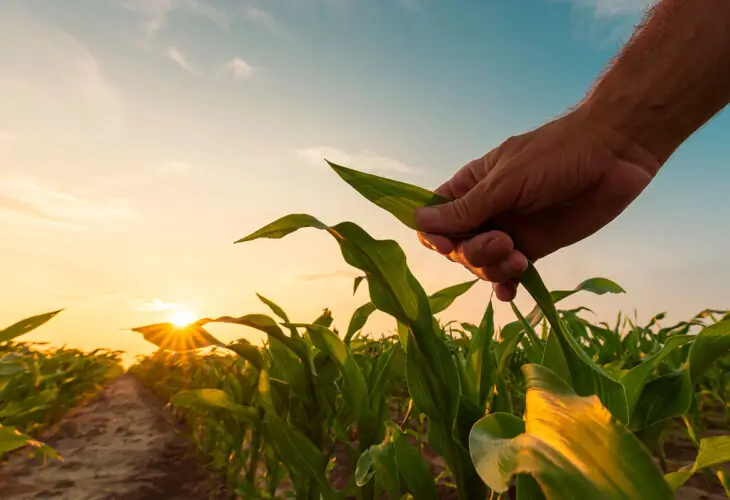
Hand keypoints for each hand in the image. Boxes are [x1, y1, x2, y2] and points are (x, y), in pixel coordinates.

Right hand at [415, 109, 660, 301]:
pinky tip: (511, 291)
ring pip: (481, 264)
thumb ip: (467, 208)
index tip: (446, 243)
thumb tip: (419, 223)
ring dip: (492, 269)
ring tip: (519, 260)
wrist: (614, 155)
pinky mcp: (534, 248)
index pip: (435, 217)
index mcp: (471, 186)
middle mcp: (486, 211)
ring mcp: (509, 231)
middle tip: (503, 242)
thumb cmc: (556, 155)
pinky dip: (505, 285)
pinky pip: (510, 274)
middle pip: (456, 247)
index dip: (434, 235)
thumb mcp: (507, 181)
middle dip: (472, 253)